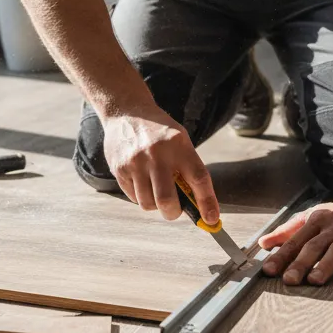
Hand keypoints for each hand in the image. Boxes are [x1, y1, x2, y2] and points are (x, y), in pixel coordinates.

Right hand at [102, 108, 219, 224]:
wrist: (127, 112)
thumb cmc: (160, 131)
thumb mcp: (180, 141)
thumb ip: (188, 169)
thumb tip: (198, 205)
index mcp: (179, 145)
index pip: (198, 178)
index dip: (207, 203)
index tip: (212, 220)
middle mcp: (157, 154)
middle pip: (166, 200)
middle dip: (173, 213)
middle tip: (175, 210)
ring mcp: (136, 162)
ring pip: (147, 203)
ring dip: (155, 205)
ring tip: (156, 189)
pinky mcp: (119, 169)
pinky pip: (133, 197)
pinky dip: (141, 196)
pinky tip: (142, 180)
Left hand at [257, 193, 332, 285]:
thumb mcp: (310, 219)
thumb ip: (287, 232)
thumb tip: (262, 243)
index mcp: (316, 220)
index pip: (296, 240)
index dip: (282, 255)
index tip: (268, 270)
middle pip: (315, 245)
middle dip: (301, 263)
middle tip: (289, 280)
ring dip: (327, 264)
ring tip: (315, 280)